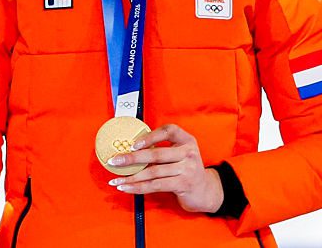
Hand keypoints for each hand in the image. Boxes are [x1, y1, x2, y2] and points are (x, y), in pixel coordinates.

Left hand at [106, 123, 223, 213]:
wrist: (205, 191)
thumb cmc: (186, 170)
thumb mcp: (180, 154)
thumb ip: (163, 149)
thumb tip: (132, 149)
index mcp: (187, 140)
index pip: (168, 130)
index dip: (150, 136)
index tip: (133, 144)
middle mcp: (188, 152)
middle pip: (156, 154)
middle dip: (132, 158)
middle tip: (115, 161)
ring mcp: (187, 169)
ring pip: (153, 172)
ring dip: (132, 177)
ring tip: (116, 180)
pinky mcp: (183, 184)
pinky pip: (156, 185)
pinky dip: (139, 187)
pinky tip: (127, 188)